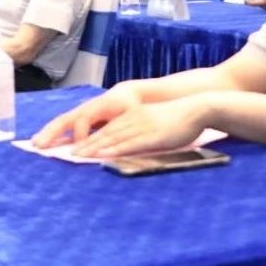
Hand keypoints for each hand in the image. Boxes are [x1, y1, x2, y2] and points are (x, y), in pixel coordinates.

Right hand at [32, 84, 142, 148]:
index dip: (80, 135)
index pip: (84, 120)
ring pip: (60, 122)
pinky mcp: (77, 117)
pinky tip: (41, 142)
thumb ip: (117, 126)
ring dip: (47, 133)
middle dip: (52, 132)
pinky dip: (50, 133)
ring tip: (35, 144)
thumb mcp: (127, 115)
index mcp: (97, 107)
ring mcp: (79, 112)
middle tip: (39, 145)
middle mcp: (84, 109)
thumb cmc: (128, 107)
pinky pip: (61, 125)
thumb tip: (108, 142)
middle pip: (65, 119)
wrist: (126, 95)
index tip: (77, 151)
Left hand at [71, 96, 209, 158]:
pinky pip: (129, 144)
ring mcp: (141, 127)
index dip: (88, 138)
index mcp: (133, 116)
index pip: (106, 129)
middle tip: (68, 153)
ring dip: (94, 148)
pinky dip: (113, 150)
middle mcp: (133, 120)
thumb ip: (143, 132)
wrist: (198, 109)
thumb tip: (132, 144)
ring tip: (77, 156)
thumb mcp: (156, 122)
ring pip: (113, 138)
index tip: (73, 147)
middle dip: (84, 143)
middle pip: (104, 133)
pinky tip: (102, 155)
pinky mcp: (152, 137)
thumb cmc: (180, 119)